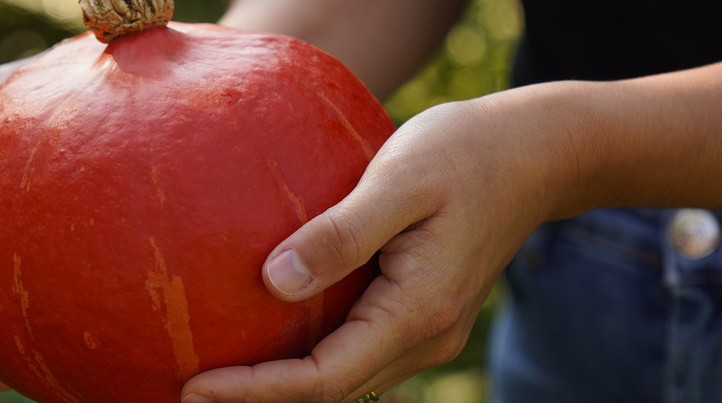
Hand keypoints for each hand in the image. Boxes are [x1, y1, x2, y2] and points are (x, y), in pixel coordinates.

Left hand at [181, 86, 583, 401]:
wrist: (535, 154)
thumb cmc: (466, 152)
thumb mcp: (400, 179)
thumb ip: (341, 234)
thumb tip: (273, 283)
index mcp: (417, 310)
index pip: (322, 378)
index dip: (255, 390)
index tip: (193, 387)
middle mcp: (425, 336)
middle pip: (329, 393)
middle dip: (258, 400)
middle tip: (186, 390)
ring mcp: (427, 332)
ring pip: (343, 379)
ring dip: (281, 386)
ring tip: (217, 377)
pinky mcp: (420, 315)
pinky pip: (355, 353)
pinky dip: (308, 361)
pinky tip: (268, 341)